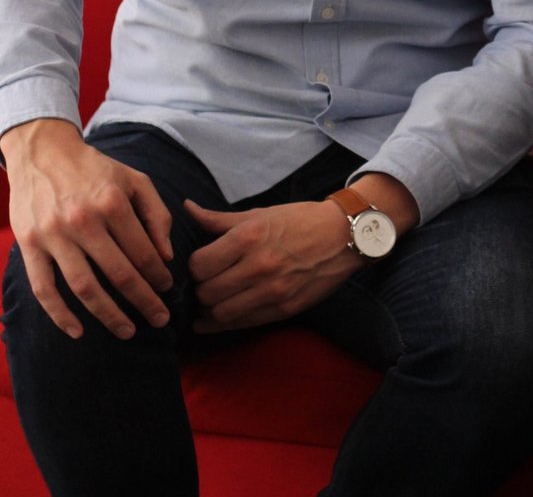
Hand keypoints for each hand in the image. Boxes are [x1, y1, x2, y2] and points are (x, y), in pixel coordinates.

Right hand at [0, 119, 174, 339]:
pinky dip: (59, 315)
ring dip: (108, 314)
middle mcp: (83, 220)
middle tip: (159, 320)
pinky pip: (43, 288)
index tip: (168, 291)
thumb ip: (156, 214)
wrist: (42, 152)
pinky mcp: (29, 245)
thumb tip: (166, 255)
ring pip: (84, 287)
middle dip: (143, 301)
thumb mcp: (134, 179)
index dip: (158, 276)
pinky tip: (77, 332)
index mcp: (112, 203)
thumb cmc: (95, 168)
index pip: (143, 251)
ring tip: (127, 331)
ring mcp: (53, 235)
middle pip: (119, 274)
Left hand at [186, 200, 361, 331]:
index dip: (194, 267)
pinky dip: (224, 324)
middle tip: (206, 284)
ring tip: (211, 302)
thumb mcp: (260, 214)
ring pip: (221, 313)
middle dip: (200, 289)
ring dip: (210, 310)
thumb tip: (187, 208)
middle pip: (207, 292)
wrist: (344, 236)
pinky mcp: (284, 309)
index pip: (199, 265)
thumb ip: (219, 219)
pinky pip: (243, 323)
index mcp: (249, 237)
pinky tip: (215, 320)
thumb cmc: (300, 220)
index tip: (201, 265)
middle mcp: (259, 265)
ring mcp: (273, 291)